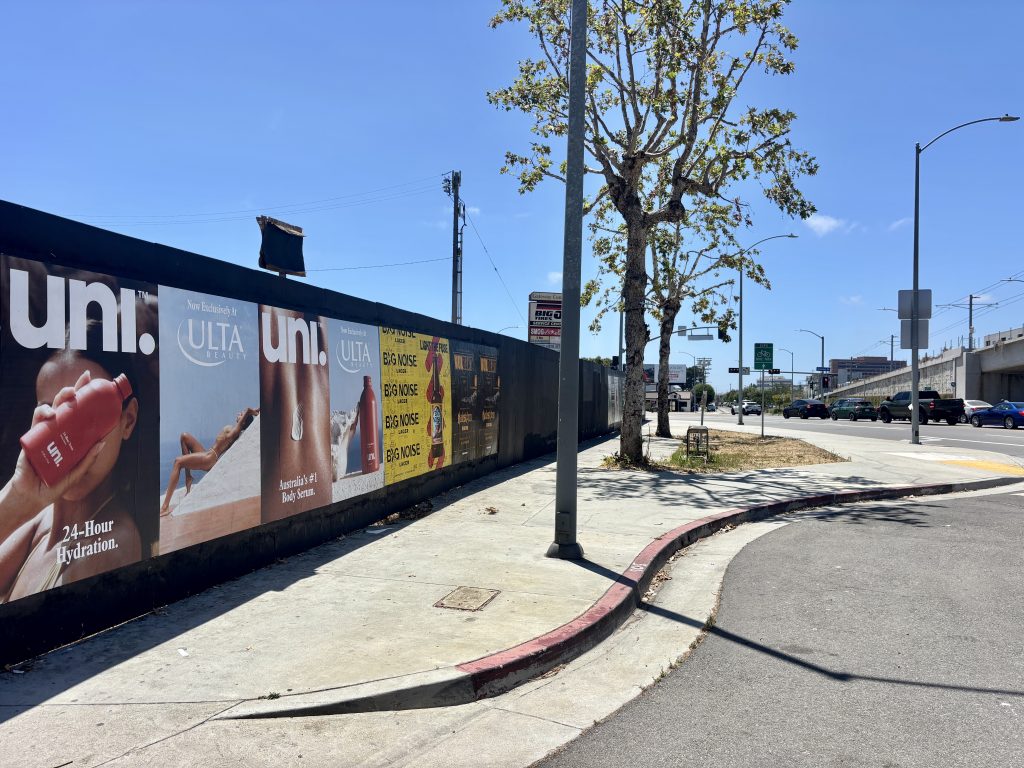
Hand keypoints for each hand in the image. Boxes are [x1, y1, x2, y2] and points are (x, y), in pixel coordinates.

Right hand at [5, 370, 106, 514]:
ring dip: (59, 399)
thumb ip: (87, 459)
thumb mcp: (76, 473)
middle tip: (82, 382)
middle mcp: (59, 432)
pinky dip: (43, 415)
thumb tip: (103, 442)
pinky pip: (37, 422)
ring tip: (69, 395)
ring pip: (51, 409)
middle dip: (73, 390)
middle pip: (66, 406)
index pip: (80, 414)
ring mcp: (45, 433)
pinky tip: (50, 414)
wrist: (31, 496)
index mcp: (71, 437)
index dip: (86, 399)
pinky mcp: (32, 438)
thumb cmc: (54, 484)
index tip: (95, 384)